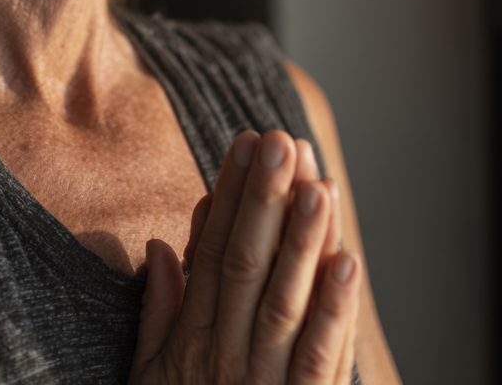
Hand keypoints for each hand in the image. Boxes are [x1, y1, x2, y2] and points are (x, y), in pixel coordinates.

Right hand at [129, 130, 359, 384]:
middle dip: (265, 198)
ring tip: (318, 184)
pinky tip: (350, 261)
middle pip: (246, 264)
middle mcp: (229, 355)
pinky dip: (336, 309)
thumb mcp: (151, 374)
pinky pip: (320, 357)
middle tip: (280, 140)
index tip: (245, 143)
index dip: (230, 195)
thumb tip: (160, 244)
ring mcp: (266, 383)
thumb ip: (158, 311)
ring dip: (303, 240)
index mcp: (193, 340)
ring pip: (285, 301)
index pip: (211, 251)